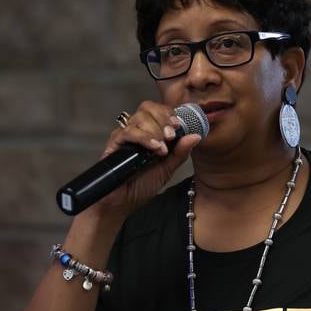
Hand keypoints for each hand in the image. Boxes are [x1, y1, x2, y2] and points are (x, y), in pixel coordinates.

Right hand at [87, 100, 201, 217]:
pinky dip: (144, 138)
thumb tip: (196, 135)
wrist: (123, 202)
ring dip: (155, 130)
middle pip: (148, 108)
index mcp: (150, 132)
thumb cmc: (142, 185)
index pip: (159, 110)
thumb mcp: (167, 168)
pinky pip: (128, 132)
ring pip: (139, 118)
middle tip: (170, 136)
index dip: (169, 113)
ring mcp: (125, 135)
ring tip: (162, 148)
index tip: (178, 125)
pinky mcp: (114, 143)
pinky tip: (154, 148)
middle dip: (163, 119)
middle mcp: (137, 130)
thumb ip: (180, 152)